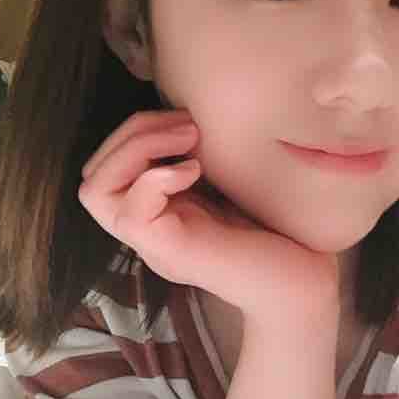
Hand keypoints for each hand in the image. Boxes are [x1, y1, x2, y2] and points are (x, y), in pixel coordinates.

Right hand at [78, 110, 339, 324]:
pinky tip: (196, 170)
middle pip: (93, 175)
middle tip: (187, 126)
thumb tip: (188, 116)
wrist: (305, 282)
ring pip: (97, 191)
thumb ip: (202, 159)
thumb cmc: (278, 231)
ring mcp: (156, 244)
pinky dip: (156, 178)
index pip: (106, 166)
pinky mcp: (173, 253)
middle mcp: (149, 230)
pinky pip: (131, 213)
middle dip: (132, 133)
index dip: (135, 131)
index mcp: (159, 212)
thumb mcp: (231, 185)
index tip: (187, 120)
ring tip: (189, 140)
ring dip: (139, 149)